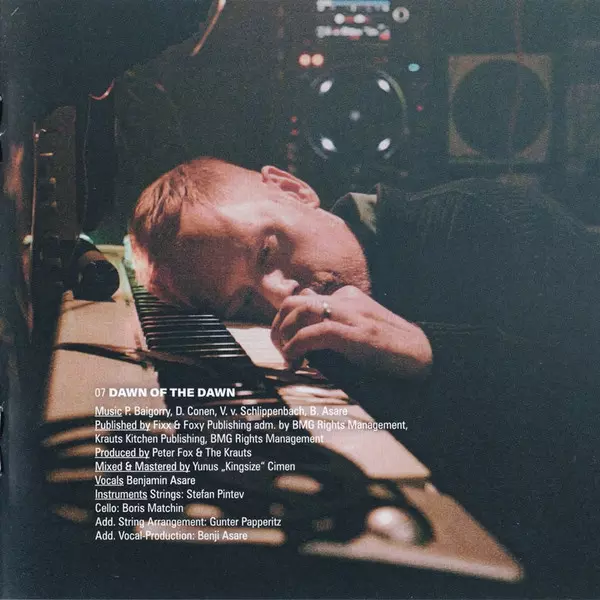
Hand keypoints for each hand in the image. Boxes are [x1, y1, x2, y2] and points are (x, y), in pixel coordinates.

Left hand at [271, 286, 432, 378]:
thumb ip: (334, 328)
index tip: (285, 346)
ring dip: (284, 335)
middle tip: (280, 350)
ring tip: (287, 358)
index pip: (303, 300)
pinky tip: (295, 361)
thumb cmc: (390, 351)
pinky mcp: (357, 334)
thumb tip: (304, 340)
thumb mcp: (358, 332)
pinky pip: (315, 333)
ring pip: (300, 311)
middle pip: (294, 301)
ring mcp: (352, 316)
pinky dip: (297, 346)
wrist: (425, 357)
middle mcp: (347, 301)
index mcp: (347, 297)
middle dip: (279, 326)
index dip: (286, 323)